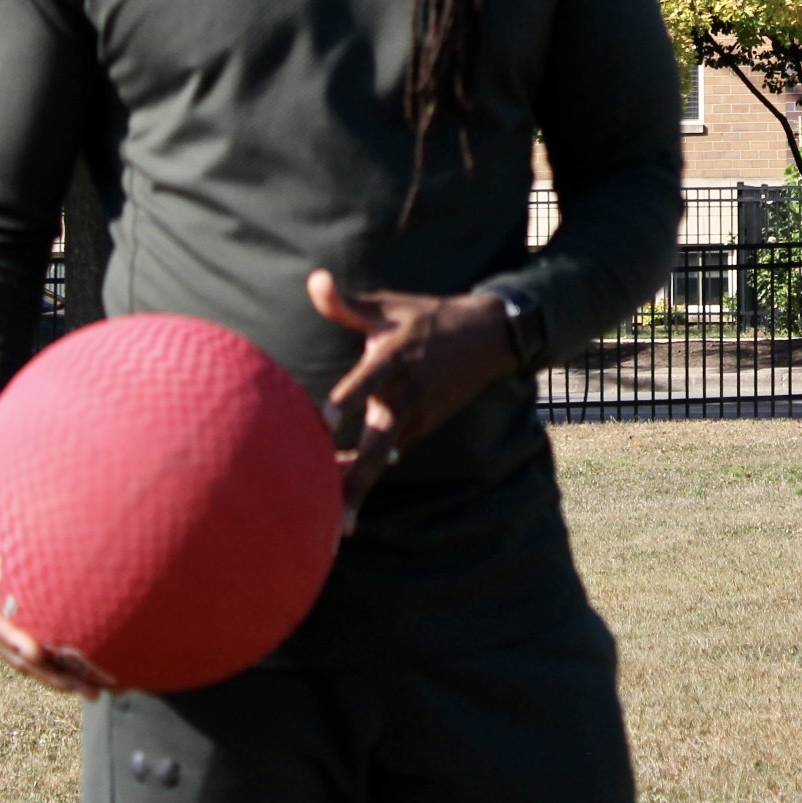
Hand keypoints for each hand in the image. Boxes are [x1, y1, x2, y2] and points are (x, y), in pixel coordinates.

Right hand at [0, 489, 109, 698]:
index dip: (10, 639)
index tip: (35, 654)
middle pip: (13, 652)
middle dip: (46, 672)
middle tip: (84, 690)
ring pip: (25, 656)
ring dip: (58, 676)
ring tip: (96, 693)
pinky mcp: (4, 615)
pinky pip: (31, 641)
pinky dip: (56, 659)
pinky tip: (86, 669)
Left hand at [309, 271, 519, 527]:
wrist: (488, 338)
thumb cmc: (427, 319)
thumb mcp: (389, 305)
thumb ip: (345, 302)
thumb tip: (313, 278)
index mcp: (395, 357)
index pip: (368, 378)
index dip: (348, 398)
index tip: (323, 420)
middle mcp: (406, 393)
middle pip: (378, 440)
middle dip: (357, 477)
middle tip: (334, 513)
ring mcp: (417, 415)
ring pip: (383, 457)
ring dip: (359, 486)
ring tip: (335, 524)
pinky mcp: (422, 428)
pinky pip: (389, 456)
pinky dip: (366, 474)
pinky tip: (340, 499)